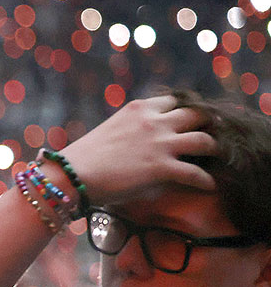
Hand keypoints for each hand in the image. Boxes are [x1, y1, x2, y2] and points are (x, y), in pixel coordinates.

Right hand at [62, 95, 216, 197]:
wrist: (70, 175)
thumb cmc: (82, 158)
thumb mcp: (110, 130)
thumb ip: (132, 129)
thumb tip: (141, 143)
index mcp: (139, 108)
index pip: (175, 101)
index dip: (185, 110)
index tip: (190, 120)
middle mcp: (154, 121)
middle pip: (197, 114)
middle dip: (207, 124)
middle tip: (212, 134)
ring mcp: (160, 144)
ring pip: (205, 140)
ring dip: (214, 149)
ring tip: (217, 157)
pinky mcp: (162, 168)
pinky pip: (196, 173)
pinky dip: (206, 180)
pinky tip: (210, 185)